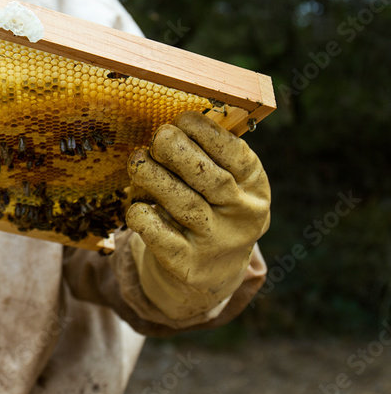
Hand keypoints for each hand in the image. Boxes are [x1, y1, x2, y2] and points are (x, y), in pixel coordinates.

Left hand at [126, 110, 270, 320]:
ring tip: (138, 162)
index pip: (238, 156)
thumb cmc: (209, 208)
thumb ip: (207, 152)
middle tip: (158, 138)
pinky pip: (159, 234)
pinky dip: (142, 214)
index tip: (182, 119)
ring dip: (152, 177)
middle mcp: (243, 217)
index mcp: (256, 188)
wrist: (208, 274)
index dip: (208, 133)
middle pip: (211, 179)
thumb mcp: (224, 181)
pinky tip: (137, 205)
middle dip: (177, 151)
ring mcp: (217, 244)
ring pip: (183, 204)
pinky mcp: (188, 265)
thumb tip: (173, 119)